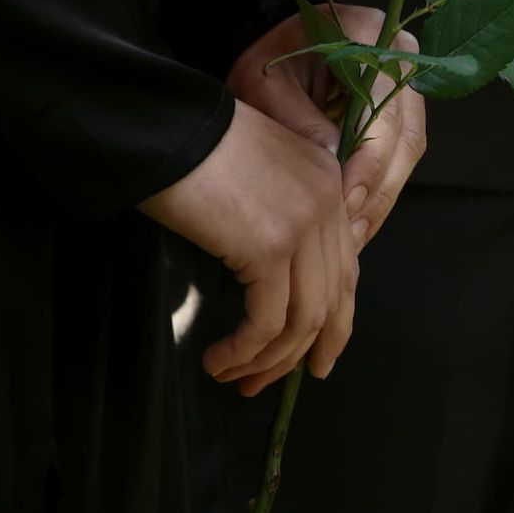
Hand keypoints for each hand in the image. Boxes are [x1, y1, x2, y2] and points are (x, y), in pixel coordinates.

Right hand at [140, 102, 355, 396]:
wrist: (167, 127)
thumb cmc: (199, 148)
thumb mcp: (259, 176)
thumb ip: (284, 215)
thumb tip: (279, 281)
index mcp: (331, 182)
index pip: (346, 266)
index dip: (334, 319)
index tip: (314, 357)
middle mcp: (330, 203)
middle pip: (333, 298)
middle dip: (305, 350)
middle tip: (272, 385)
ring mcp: (304, 225)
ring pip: (303, 318)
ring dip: (268, 359)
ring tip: (233, 377)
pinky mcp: (269, 247)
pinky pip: (269, 320)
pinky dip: (246, 350)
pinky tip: (221, 360)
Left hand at [229, 8, 426, 250]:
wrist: (275, 41)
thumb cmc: (267, 57)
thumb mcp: (265, 83)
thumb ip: (297, 119)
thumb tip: (332, 165)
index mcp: (371, 35)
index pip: (383, 105)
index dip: (369, 157)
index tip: (346, 197)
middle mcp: (402, 58)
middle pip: (405, 134)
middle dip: (379, 187)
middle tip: (351, 229)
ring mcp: (408, 85)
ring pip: (409, 149)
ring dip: (384, 196)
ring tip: (356, 236)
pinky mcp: (403, 111)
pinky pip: (401, 155)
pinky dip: (382, 190)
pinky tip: (359, 220)